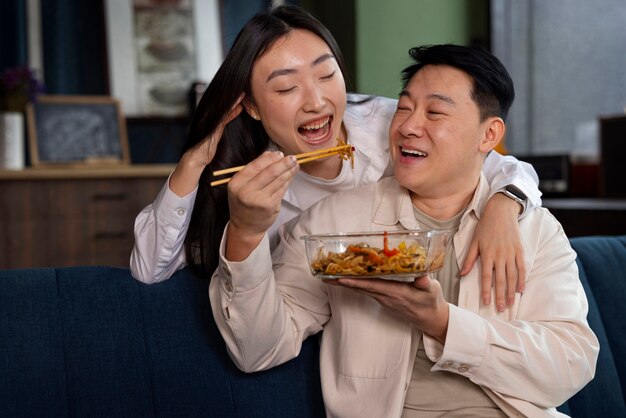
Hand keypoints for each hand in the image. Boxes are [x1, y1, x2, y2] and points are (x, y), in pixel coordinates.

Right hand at [169, 94, 243, 196]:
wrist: (196, 158)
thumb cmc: (206, 150)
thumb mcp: (216, 137)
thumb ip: (221, 128)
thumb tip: (229, 122)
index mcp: (214, 121)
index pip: (226, 108)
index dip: (234, 101)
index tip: (243, 94)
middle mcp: (212, 119)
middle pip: (225, 105)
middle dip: (235, 96)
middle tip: (246, 88)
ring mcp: (212, 123)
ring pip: (225, 109)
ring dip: (235, 100)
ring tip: (244, 93)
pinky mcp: (213, 128)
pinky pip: (224, 117)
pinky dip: (232, 110)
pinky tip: (239, 105)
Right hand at [225, 151, 298, 260]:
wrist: (245, 227)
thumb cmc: (244, 203)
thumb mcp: (242, 185)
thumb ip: (254, 170)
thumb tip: (271, 153)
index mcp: (236, 183)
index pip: (256, 165)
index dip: (270, 158)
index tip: (280, 154)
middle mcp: (246, 191)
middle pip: (269, 172)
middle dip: (283, 163)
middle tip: (292, 158)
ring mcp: (258, 200)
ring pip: (278, 181)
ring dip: (289, 171)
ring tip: (295, 165)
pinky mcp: (270, 206)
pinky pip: (281, 190)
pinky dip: (288, 181)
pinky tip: (291, 176)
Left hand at [327, 275, 448, 342]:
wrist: (430, 319)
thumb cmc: (431, 303)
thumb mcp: (432, 291)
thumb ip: (426, 284)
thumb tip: (422, 277)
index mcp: (396, 293)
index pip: (372, 286)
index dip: (356, 282)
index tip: (341, 278)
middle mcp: (386, 297)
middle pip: (360, 288)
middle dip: (342, 281)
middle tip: (324, 275)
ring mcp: (383, 298)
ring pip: (361, 289)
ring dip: (345, 282)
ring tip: (329, 275)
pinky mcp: (384, 298)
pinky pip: (366, 290)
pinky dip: (355, 284)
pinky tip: (347, 278)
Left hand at [460, 193, 525, 310]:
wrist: (501, 211)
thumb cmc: (485, 227)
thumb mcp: (474, 241)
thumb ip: (469, 259)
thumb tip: (462, 274)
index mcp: (487, 254)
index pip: (487, 277)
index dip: (486, 291)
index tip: (486, 303)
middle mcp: (500, 255)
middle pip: (501, 280)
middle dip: (500, 296)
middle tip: (501, 309)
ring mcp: (511, 253)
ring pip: (512, 276)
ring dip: (511, 291)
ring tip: (510, 303)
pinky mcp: (519, 250)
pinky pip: (522, 268)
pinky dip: (522, 279)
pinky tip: (520, 289)